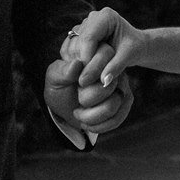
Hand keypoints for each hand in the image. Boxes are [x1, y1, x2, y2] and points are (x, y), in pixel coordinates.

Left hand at [43, 31, 133, 146]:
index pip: (105, 55)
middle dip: (86, 98)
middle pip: (107, 86)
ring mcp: (122, 83)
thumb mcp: (54, 78)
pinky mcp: (126, 100)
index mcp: (96, 53)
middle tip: (77, 97)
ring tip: (78, 113)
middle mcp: (113, 66)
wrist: (65, 106)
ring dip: (90, 116)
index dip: (92, 72)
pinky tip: (87, 124)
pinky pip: (117, 117)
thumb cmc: (60, 87)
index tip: (79, 83)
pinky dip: (99, 126)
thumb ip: (62, 71)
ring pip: (111, 105)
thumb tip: (76, 65)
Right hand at [68, 8, 146, 92]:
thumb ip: (116, 67)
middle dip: (81, 62)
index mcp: (106, 16)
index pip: (88, 38)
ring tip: (88, 76)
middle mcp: (92, 17)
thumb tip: (104, 81)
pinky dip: (73, 62)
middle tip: (88, 80)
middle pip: (78, 42)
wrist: (133, 45)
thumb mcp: (129, 57)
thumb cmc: (134, 48)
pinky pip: (68, 49)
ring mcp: (84, 25)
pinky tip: (83, 71)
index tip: (89, 77)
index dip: (86, 58)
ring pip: (71, 46)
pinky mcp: (78, 34)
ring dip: (76, 63)